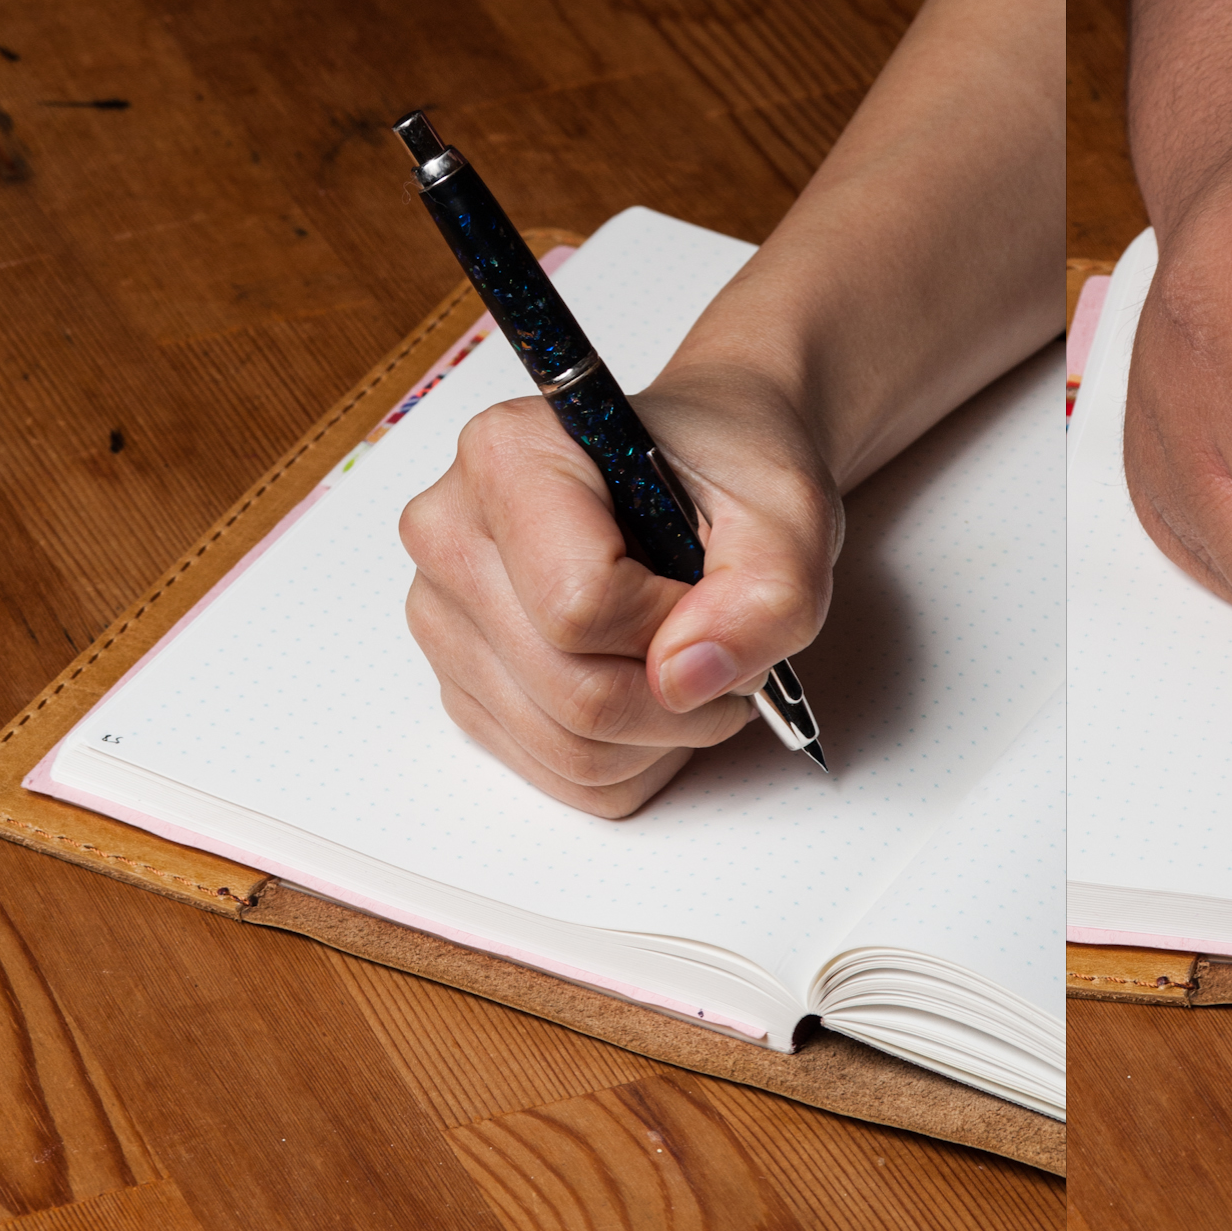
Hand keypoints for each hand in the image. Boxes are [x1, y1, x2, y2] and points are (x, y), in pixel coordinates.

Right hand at [398, 364, 841, 815]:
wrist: (697, 474)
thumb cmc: (723, 474)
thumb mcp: (787, 512)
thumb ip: (766, 592)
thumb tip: (688, 678)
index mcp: (509, 457)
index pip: (579, 602)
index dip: (674, 626)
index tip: (711, 595)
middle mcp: (450, 533)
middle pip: (572, 691)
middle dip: (680, 698)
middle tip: (727, 653)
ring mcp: (444, 616)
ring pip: (566, 749)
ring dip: (661, 735)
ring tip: (693, 667)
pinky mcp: (460, 683)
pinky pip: (557, 773)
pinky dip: (630, 756)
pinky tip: (653, 691)